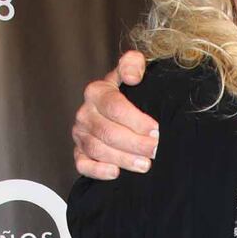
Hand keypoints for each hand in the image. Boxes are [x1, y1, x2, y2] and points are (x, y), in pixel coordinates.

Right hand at [72, 50, 155, 179]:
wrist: (122, 112)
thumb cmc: (131, 93)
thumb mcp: (134, 72)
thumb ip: (133, 64)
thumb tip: (132, 75)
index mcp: (97, 92)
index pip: (114, 106)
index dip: (136, 120)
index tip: (156, 130)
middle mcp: (85, 113)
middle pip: (107, 131)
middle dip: (134, 143)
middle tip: (155, 150)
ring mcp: (80, 134)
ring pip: (97, 149)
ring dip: (122, 159)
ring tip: (145, 165)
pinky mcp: (80, 153)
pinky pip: (82, 165)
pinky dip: (97, 171)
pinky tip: (115, 173)